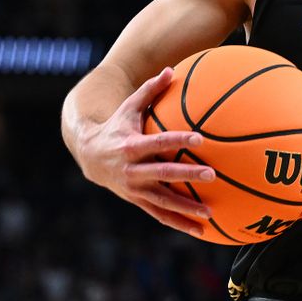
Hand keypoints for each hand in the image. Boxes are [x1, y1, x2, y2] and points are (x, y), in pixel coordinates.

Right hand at [76, 67, 216, 238]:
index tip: (199, 140)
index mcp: (131, 146)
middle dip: (187, 176)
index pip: (158, 143)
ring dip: (186, 209)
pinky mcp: (137, 201)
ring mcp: (134, 189)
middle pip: (163, 174)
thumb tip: (171, 69)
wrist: (89, 156)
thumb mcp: (129, 107)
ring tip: (210, 214)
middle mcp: (132, 170)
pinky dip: (179, 223)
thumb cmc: (116, 126)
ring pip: (162, 202)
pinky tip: (201, 231)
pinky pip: (160, 215)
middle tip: (212, 175)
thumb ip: (150, 90)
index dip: (178, 141)